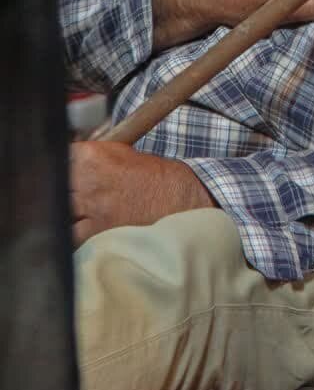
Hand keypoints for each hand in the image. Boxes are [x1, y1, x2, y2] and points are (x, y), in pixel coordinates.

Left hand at [70, 141, 214, 246]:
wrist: (182, 201)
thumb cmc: (158, 178)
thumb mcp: (124, 154)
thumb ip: (95, 156)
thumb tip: (73, 159)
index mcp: (93, 157)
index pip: (58, 158)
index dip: (62, 165)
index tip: (65, 171)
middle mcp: (88, 182)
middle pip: (55, 185)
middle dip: (63, 188)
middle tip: (73, 192)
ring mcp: (91, 209)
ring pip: (60, 212)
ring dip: (66, 212)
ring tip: (78, 212)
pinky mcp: (98, 233)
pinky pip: (73, 235)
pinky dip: (75, 233)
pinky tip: (85, 230)